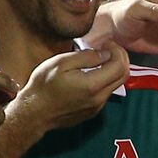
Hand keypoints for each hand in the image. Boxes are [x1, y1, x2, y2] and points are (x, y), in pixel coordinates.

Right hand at [12, 45, 128, 131]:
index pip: (120, 66)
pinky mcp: (92, 112)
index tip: (107, 43)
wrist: (34, 113)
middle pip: (123, 76)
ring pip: (115, 85)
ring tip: (99, 59)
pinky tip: (92, 74)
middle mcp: (99, 98)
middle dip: (120, 59)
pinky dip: (105, 80)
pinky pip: (106, 94)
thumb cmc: (43, 86)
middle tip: (108, 48)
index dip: (117, 51)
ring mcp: (97, 107)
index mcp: (93, 85)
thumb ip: (86, 57)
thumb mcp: (61, 63)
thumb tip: (104, 53)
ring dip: (113, 70)